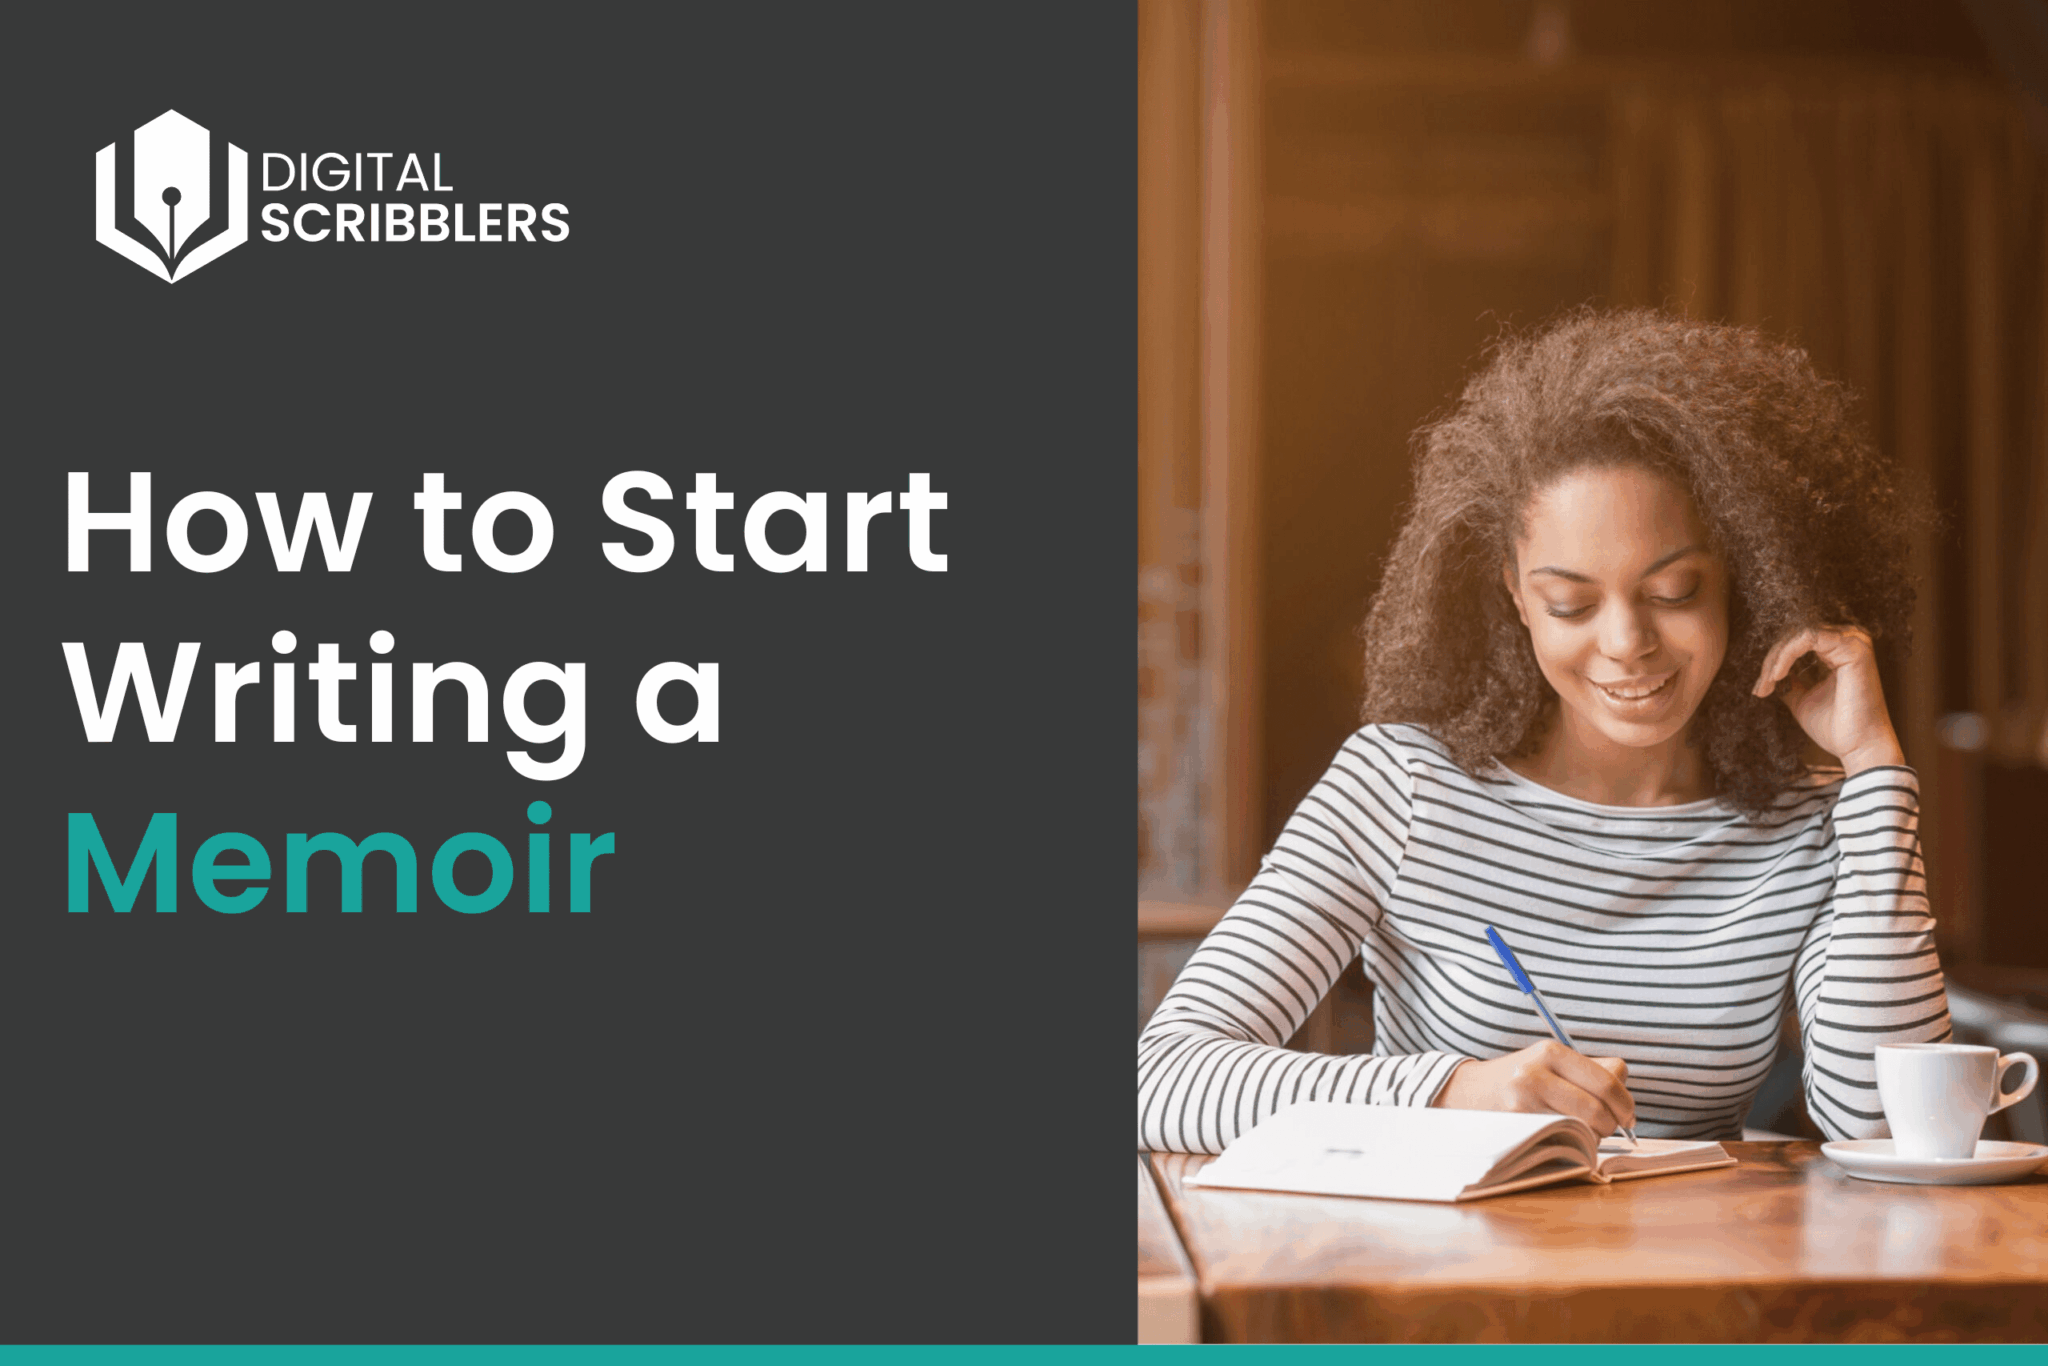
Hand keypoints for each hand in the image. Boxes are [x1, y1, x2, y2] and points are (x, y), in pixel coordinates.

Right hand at [1432, 1040, 1635, 1133]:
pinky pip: (1561, 1141)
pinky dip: (1571, 1144)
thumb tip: (1623, 1079)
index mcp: (1550, 1052)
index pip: (1606, 1081)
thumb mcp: (1551, 1063)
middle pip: (1597, 1107)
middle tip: (1609, 1128)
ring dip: (1591, 1137)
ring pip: (1582, 1128)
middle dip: (1611, 1124)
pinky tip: (1563, 1137)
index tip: (1628, 1116)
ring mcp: (1523, 1102)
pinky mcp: (1515, 1125)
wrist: (1468, 1093)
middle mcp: (1535, 1073)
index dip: (1625, 1104)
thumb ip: (1591, 1069)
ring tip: (1580, 1131)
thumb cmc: (1519, 1080)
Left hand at [1751, 624, 1904, 774]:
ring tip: (1768, 683)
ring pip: (1798, 634)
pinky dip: (1786, 655)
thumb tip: (1772, 674)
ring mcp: (1853, 642)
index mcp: (1839, 652)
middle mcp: (1849, 642)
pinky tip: (1778, 676)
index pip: (1797, 642)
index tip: (1760, 689)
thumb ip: (1791, 683)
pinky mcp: (1853, 648)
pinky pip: (1808, 638)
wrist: (1859, 747)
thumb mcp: (1803, 700)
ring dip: (1776, 659)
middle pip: (1795, 636)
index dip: (1773, 662)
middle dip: (1771, 661)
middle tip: (1761, 688)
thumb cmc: (1836, 727)